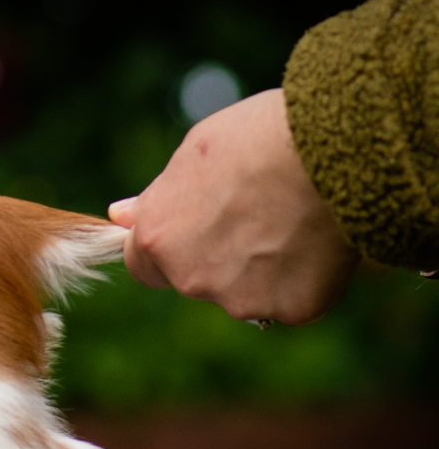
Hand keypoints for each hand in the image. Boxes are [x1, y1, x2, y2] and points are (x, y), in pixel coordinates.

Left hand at [109, 88, 358, 324]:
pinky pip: (293, 300)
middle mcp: (190, 278)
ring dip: (262, 271)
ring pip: (246, 293)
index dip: (170, 249)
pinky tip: (318, 241)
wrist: (328, 152)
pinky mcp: (291, 309)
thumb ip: (156, 198)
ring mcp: (240, 299)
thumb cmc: (256, 139)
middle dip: (219, 258)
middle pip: (196, 279)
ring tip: (292, 221)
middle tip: (258, 215)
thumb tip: (120, 216)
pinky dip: (304, 280)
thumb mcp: (190, 156)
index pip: (145, 266)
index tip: (196, 231)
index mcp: (157, 240)